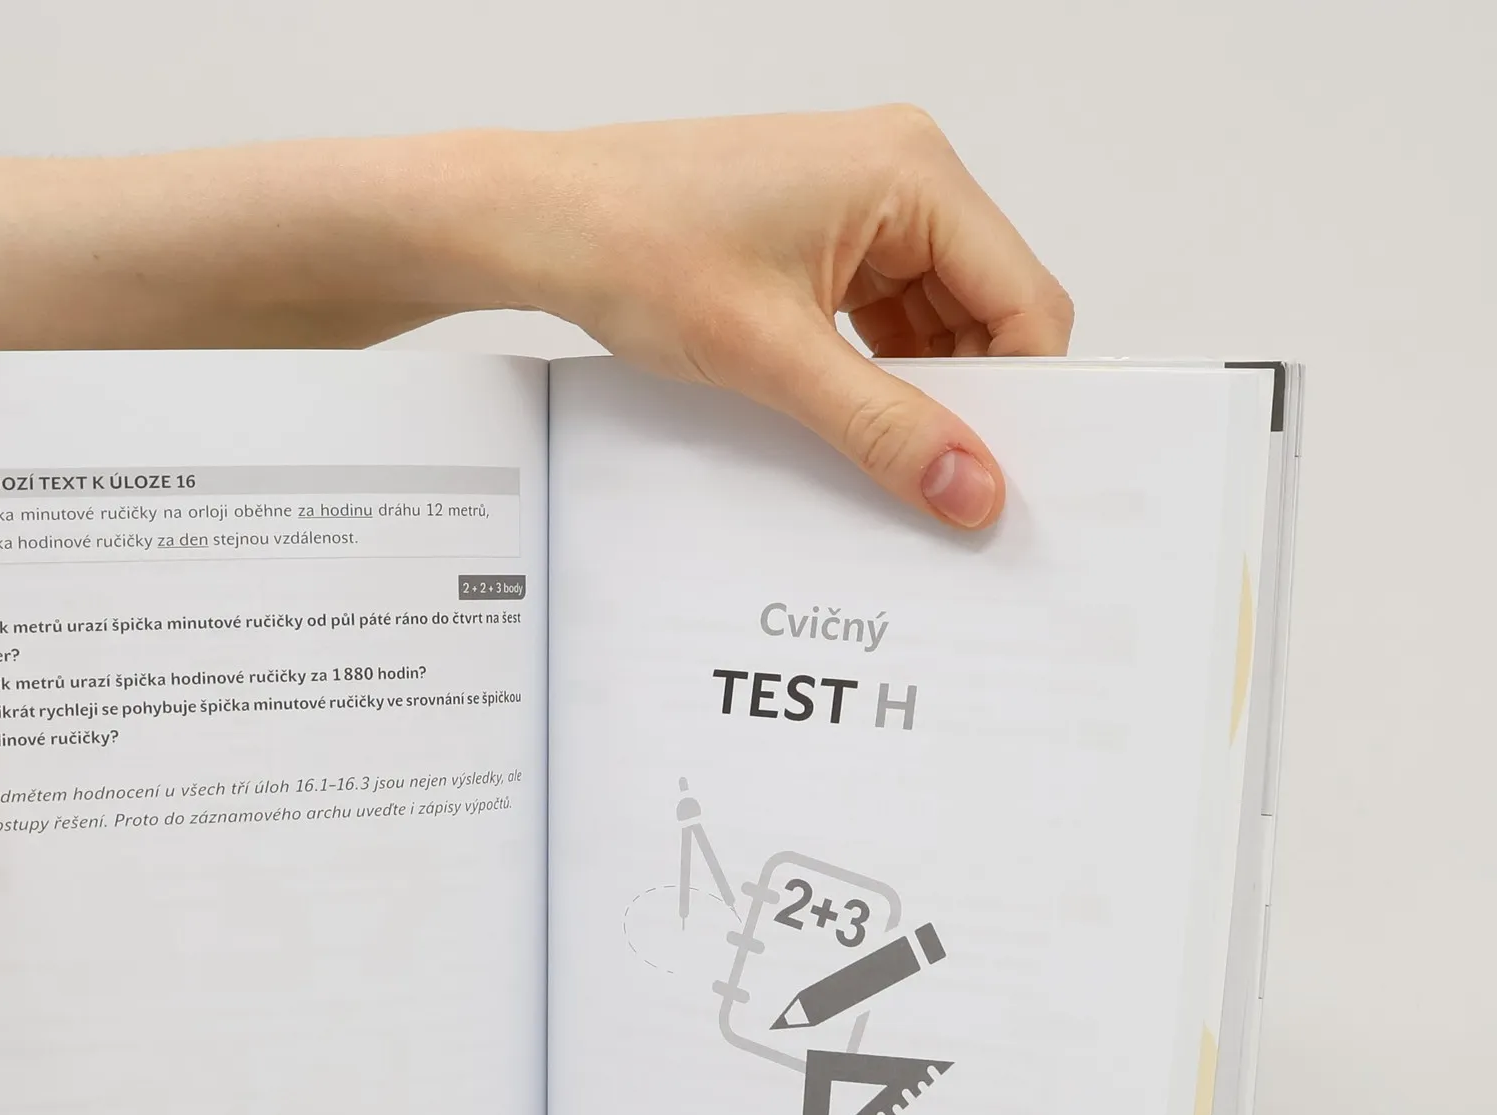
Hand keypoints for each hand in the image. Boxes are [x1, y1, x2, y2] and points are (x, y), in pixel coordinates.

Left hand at [492, 108, 1073, 527]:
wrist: (543, 223)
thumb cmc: (636, 246)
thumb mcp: (774, 357)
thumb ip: (883, 428)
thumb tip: (970, 487)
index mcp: (913, 171)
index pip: (1024, 300)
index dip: (1024, 397)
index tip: (1003, 478)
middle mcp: (903, 173)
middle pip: (988, 311)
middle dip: (970, 399)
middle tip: (947, 488)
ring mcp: (864, 204)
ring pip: (938, 323)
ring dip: (919, 393)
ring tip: (888, 458)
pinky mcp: (825, 237)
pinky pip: (886, 318)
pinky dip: (879, 375)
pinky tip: (853, 423)